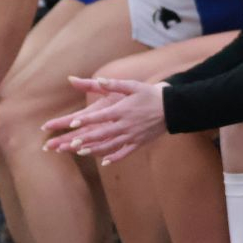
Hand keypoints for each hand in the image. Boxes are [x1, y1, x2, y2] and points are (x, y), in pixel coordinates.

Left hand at [42, 77, 169, 164]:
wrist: (171, 108)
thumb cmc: (150, 95)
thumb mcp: (133, 86)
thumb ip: (115, 84)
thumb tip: (100, 80)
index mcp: (122, 110)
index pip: (101, 116)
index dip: (86, 120)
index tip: (73, 123)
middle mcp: (126, 125)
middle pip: (102, 134)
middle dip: (85, 139)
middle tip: (70, 143)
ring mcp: (132, 136)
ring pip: (110, 145)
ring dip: (94, 150)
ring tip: (80, 152)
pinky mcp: (139, 143)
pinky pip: (125, 153)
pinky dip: (114, 158)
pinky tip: (104, 162)